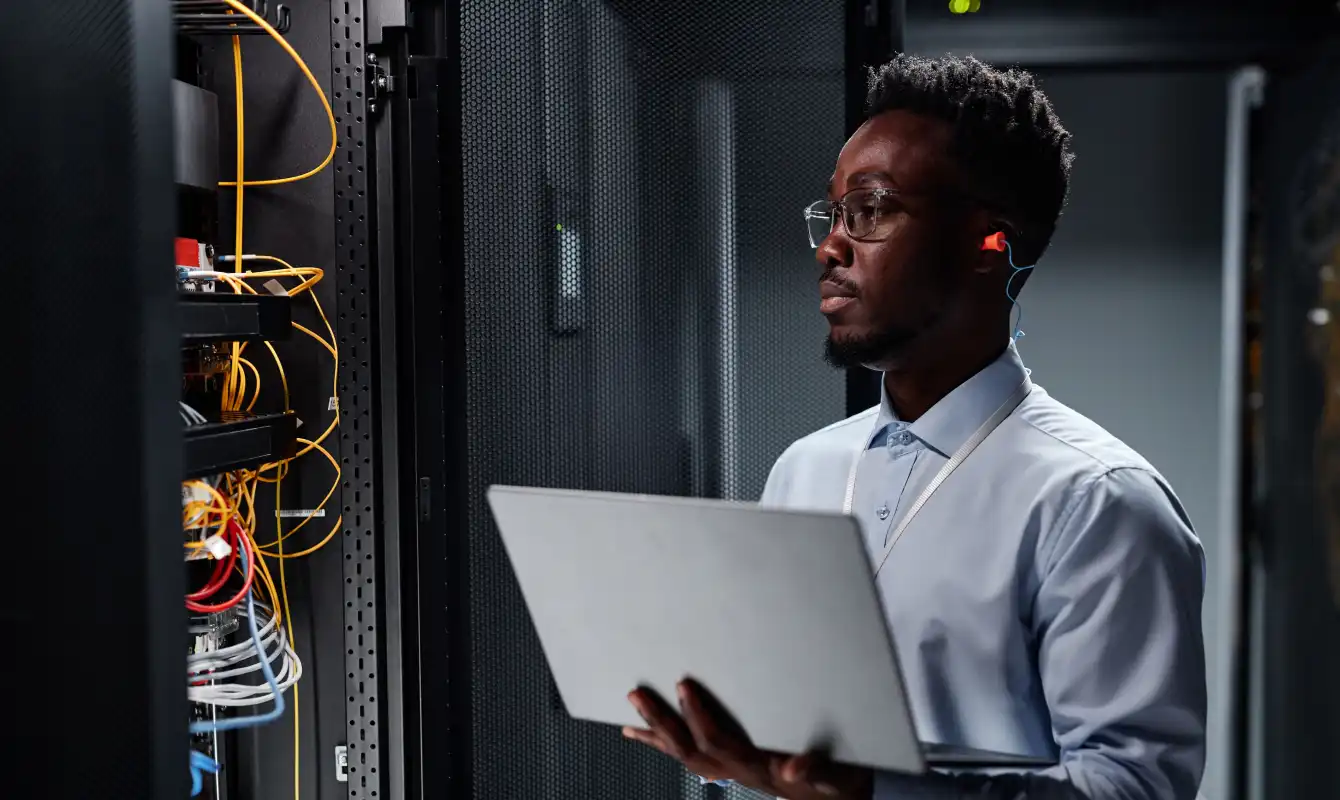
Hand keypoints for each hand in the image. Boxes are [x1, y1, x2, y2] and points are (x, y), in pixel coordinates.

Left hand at [622, 678, 872, 799]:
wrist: (835, 799)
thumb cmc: (834, 782)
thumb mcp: (834, 775)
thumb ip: (817, 769)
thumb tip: (793, 769)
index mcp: (756, 767)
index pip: (716, 742)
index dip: (697, 716)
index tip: (683, 687)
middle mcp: (736, 772)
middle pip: (687, 750)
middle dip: (660, 722)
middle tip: (638, 696)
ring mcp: (730, 773)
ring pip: (684, 756)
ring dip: (656, 734)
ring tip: (632, 716)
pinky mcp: (730, 769)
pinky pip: (691, 757)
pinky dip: (666, 745)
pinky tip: (651, 736)